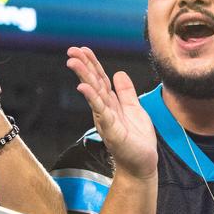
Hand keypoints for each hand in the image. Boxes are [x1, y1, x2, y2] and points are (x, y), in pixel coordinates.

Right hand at [67, 46, 157, 179]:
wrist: (142, 164)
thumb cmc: (137, 140)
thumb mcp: (134, 109)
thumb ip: (126, 92)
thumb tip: (119, 73)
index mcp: (110, 103)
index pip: (100, 79)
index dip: (92, 64)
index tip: (83, 49)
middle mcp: (104, 109)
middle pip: (93, 83)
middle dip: (83, 66)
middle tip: (71, 51)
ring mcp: (106, 119)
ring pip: (94, 93)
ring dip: (83, 77)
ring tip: (73, 62)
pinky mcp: (111, 129)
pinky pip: (101, 110)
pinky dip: (92, 98)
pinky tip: (84, 87)